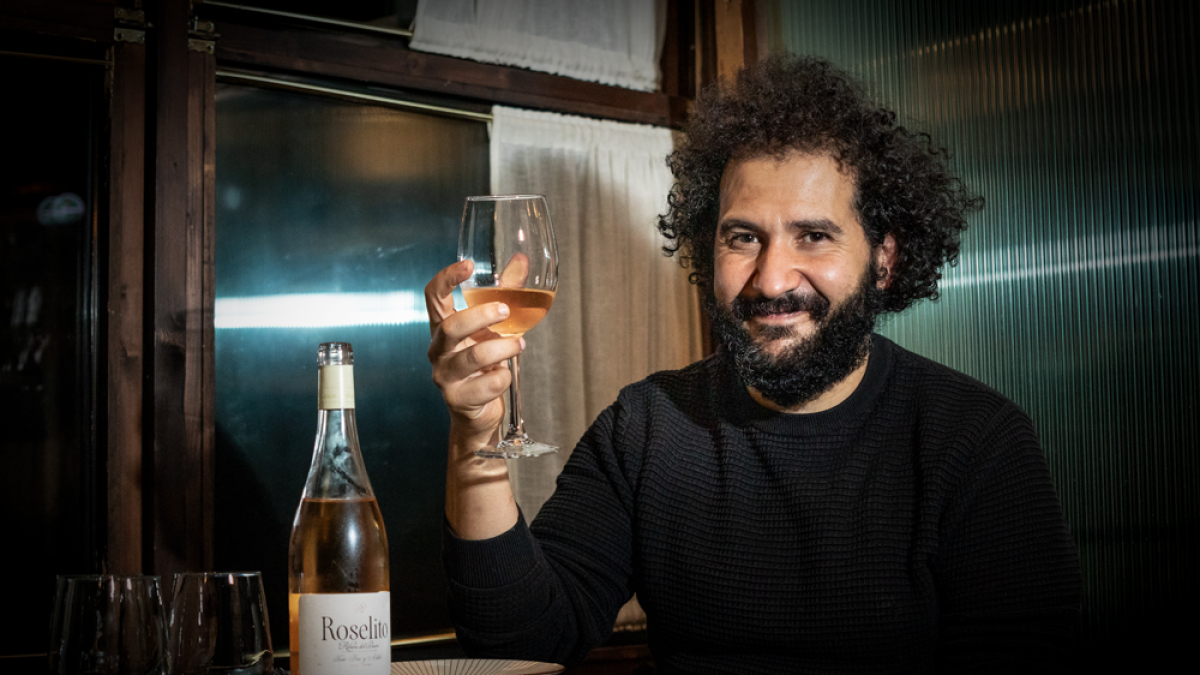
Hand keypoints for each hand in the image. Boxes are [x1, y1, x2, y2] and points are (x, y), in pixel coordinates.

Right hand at [426, 260, 524, 446]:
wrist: (478, 412)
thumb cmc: (483, 364)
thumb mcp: (493, 327)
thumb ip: (505, 293)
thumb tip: (521, 261)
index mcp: (443, 327)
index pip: (433, 296)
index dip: (447, 278)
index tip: (468, 265)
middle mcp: (438, 350)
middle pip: (450, 327)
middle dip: (480, 316)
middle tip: (505, 310)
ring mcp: (445, 375)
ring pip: (472, 357)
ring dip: (502, 348)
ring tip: (520, 344)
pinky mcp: (458, 399)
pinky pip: (486, 385)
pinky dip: (502, 378)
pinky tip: (505, 375)